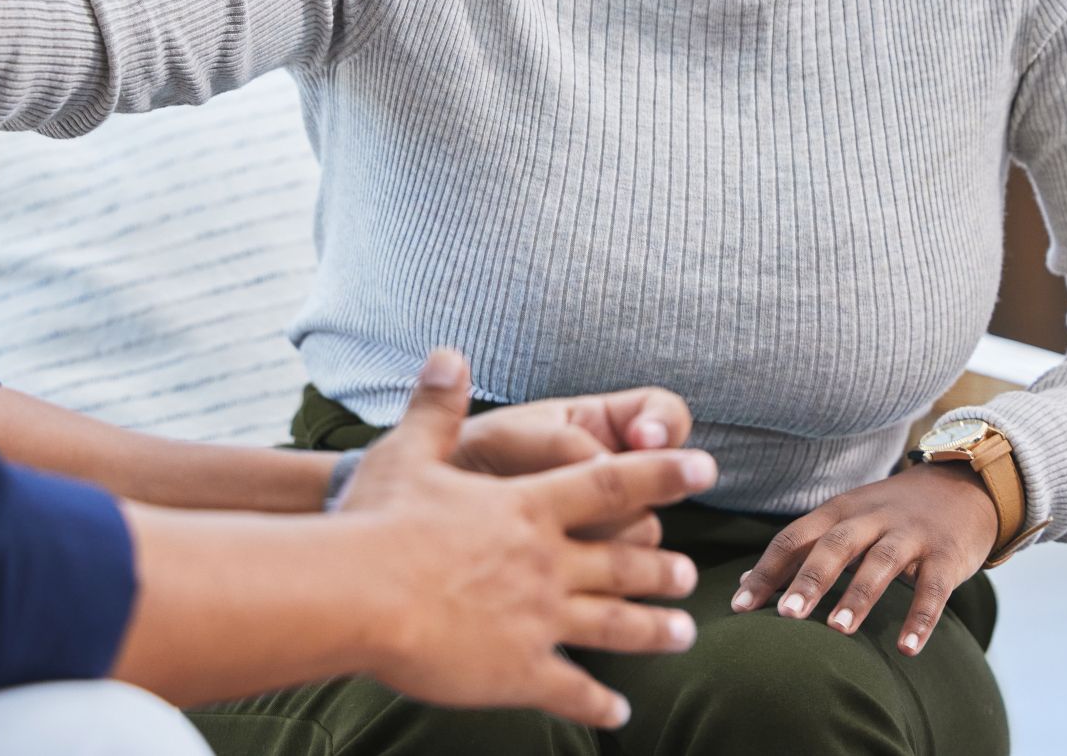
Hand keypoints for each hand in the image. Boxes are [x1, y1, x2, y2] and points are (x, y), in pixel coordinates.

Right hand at [344, 349, 716, 727]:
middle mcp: (547, 561)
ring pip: (616, 625)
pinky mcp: (519, 670)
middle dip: (662, 566)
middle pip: (624, 560)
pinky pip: (572, 689)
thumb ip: (437, 405)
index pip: (614, 482)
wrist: (360, 595)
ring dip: (655, 629)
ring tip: (685, 634)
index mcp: (529, 507)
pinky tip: (620, 712)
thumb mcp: (408, 452)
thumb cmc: (377, 521)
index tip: (706, 468)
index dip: (664, 474)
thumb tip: (448, 353)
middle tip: (692, 571)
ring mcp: (540, 618)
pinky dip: (599, 703)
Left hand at [730, 465, 997, 657]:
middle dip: (810, 579)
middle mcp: (873, 517)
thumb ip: (801, 549)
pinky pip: (933, 588)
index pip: (795, 537)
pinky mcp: (946, 554)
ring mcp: (911, 534)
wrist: (964, 486)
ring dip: (859, 596)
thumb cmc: (892, 514)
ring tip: (838, 631)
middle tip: (787, 616)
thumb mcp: (846, 519)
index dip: (767, 570)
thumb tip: (744, 583)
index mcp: (840, 510)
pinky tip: (907, 648)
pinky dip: (921, 618)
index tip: (739, 606)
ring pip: (881, 562)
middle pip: (836, 545)